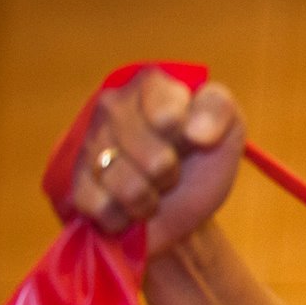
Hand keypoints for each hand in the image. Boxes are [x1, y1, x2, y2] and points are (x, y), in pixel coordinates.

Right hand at [72, 69, 245, 255]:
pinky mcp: (77, 181)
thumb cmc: (202, 162)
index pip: (167, 113)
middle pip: (153, 159)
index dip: (182, 136)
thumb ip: (218, 111)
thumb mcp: (228, 130)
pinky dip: (124, 218)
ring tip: (150, 191)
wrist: (179, 206)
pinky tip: (127, 207)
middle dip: (171, 176)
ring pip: (127, 187)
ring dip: (149, 201)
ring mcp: (91, 143)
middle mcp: (114, 106)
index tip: (194, 140)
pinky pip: (102, 208)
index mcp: (151, 87)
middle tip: (170, 172)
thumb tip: (194, 131)